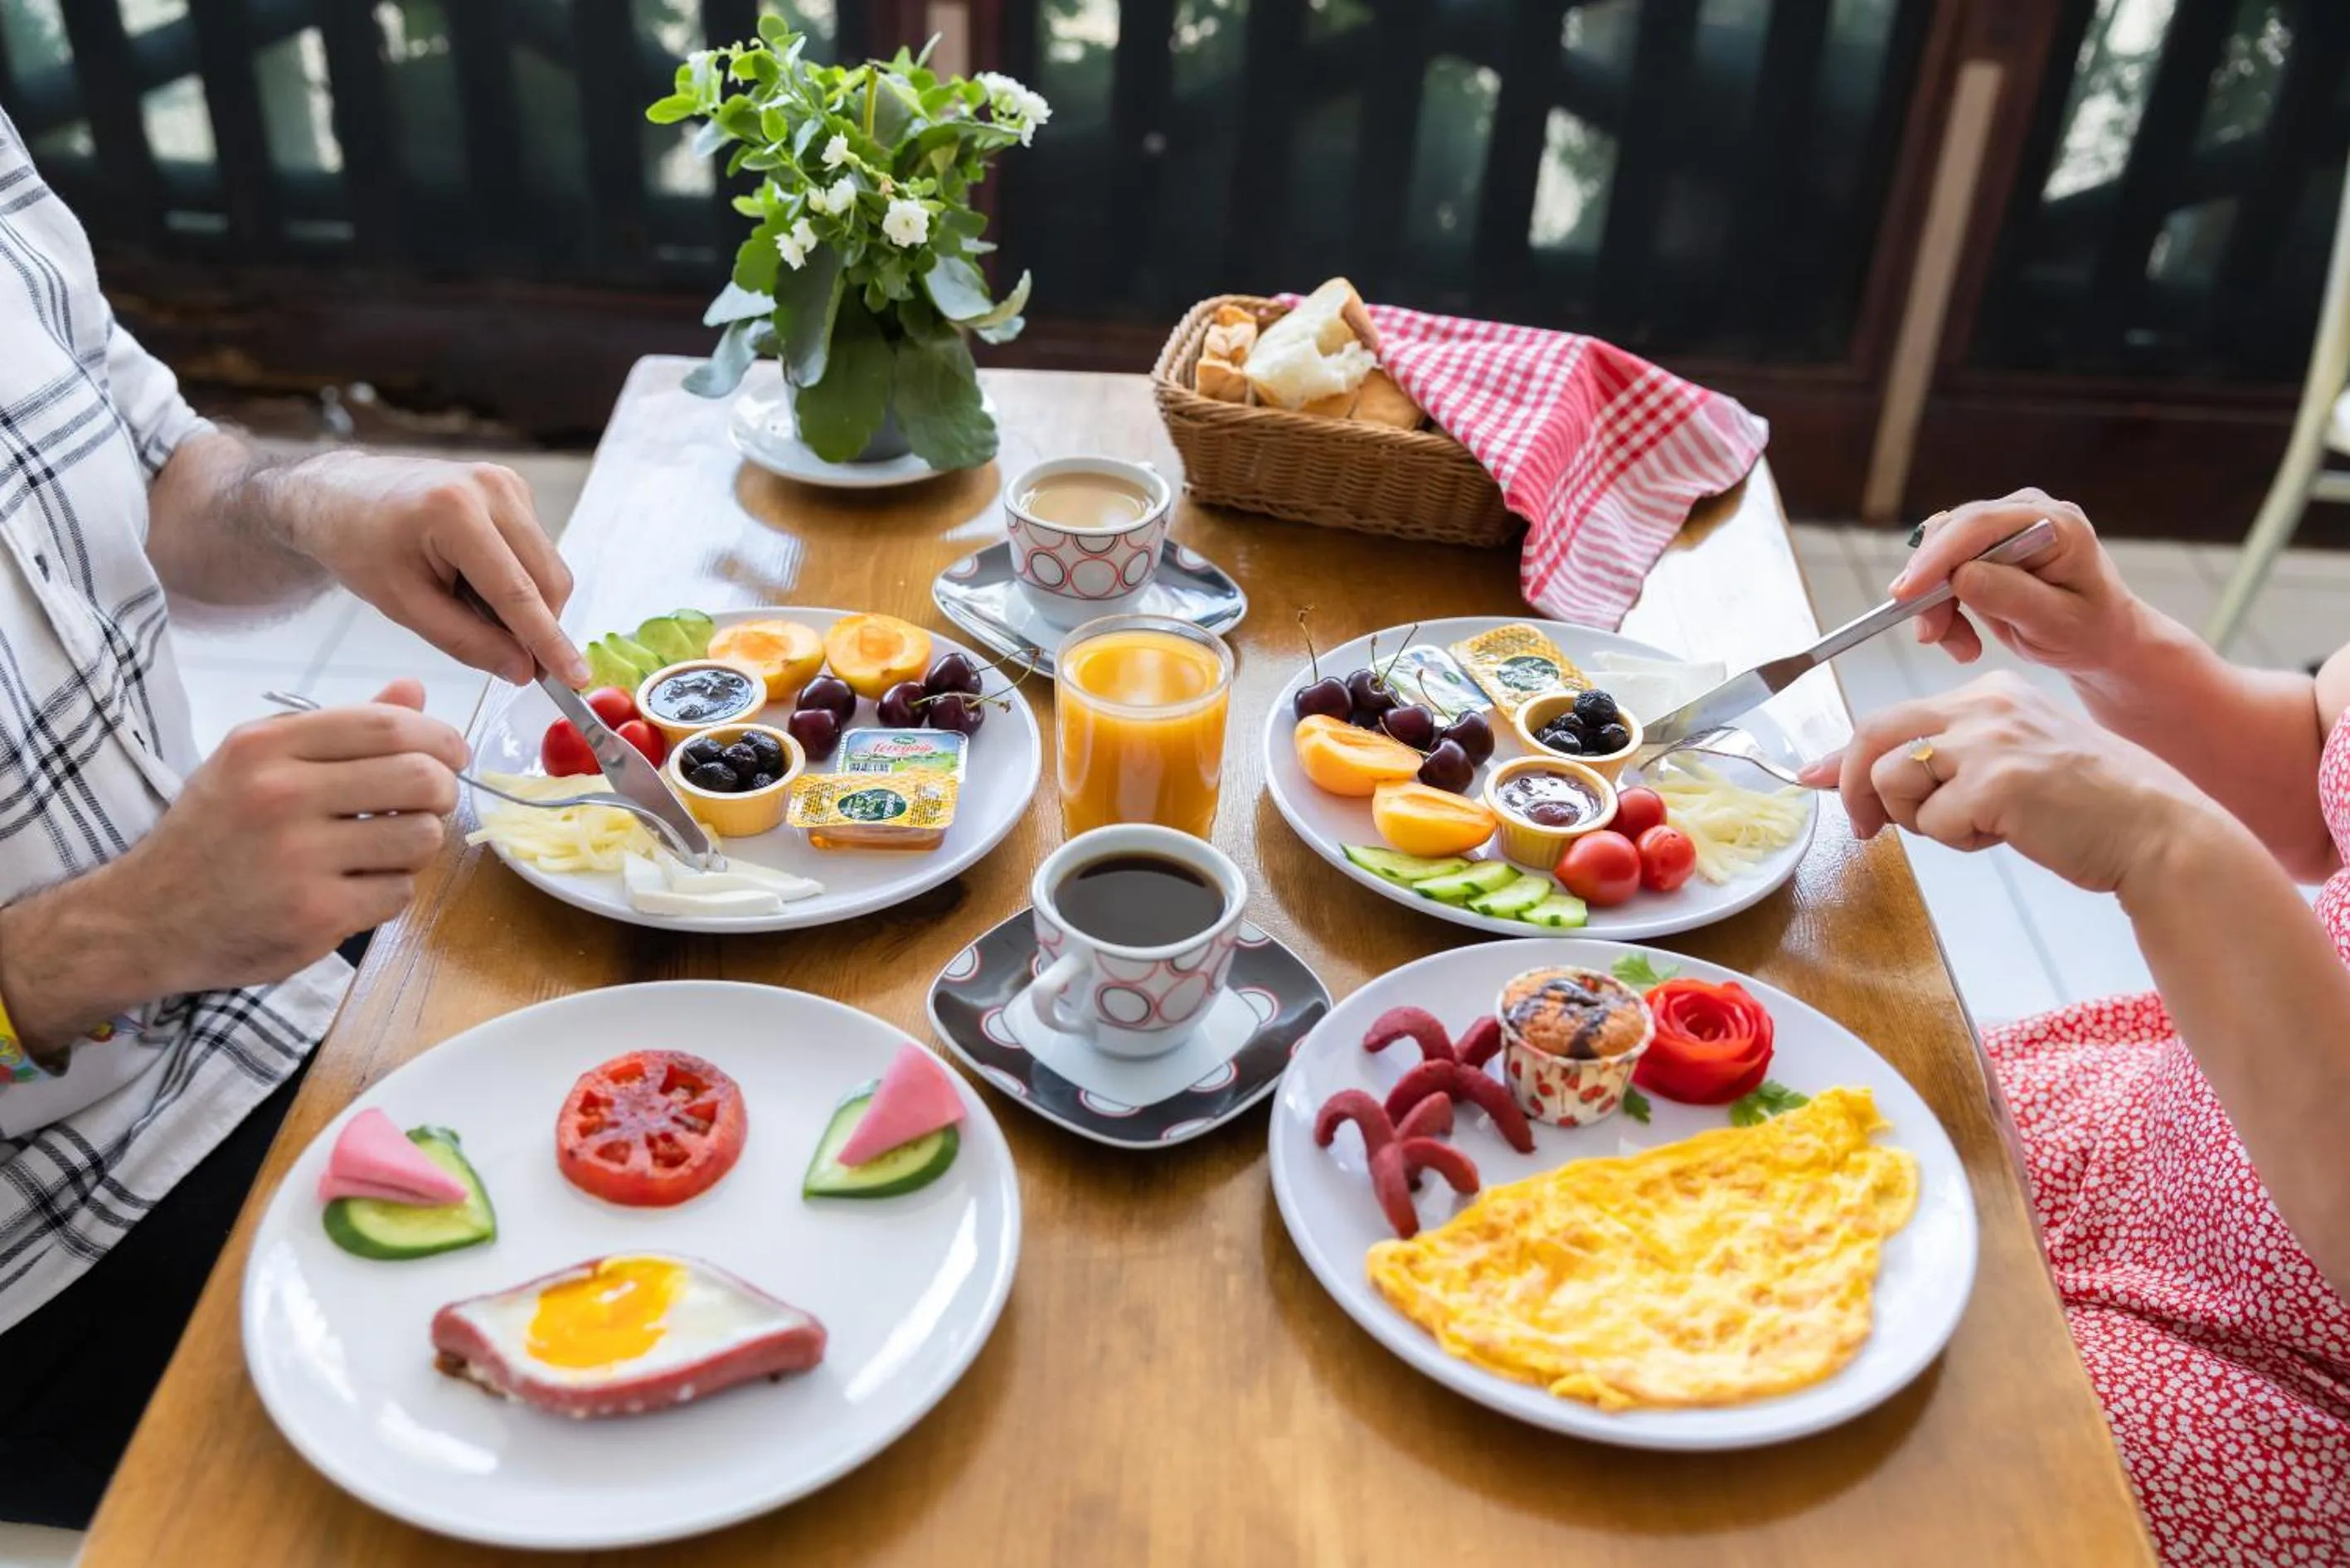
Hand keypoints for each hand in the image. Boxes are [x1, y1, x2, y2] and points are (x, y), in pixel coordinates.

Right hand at [109, 680, 466, 992]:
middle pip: (421, 778)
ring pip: (422, 838)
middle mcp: (281, 796)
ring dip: (417, 845)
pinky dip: (389, 891)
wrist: (147, 919)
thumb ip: (340, 730)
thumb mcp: (257, 763)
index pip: (388, 726)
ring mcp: (299, 859)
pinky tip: (353, 888)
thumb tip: (416, 691)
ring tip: (382, 849)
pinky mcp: (316, 915)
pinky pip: (399, 892)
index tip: (452, 754)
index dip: (441, 738)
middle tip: (429, 803)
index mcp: (266, 747)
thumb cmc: (214, 833)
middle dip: (443, 790)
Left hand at [277, 453, 587, 685]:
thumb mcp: (403, 605)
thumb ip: (466, 641)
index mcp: (455, 513)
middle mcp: (493, 489)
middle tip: (512, 661)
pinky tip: (475, 580)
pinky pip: (536, 553)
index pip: (516, 592)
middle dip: (539, 627)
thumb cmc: (361, 546)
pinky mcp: (514, 490)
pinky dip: (517, 581)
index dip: (549, 641)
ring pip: (548, 569)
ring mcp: (508, 484)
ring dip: (525, 604)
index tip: (575, 678)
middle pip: (548, 580)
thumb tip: (522, 670)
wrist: (344, 493)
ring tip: (470, 604)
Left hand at [1797, 673, 2210, 894]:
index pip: (1893, 718)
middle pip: (1875, 736)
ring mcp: (1991, 740)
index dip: (1846, 757)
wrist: (2156, 831)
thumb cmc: (2084, 808)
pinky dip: (1958, 840)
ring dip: (1920, 820)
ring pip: (1896, 780)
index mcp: (1990, 694)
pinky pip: (1933, 822)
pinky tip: (2007, 835)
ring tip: (1978, 826)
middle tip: (1865, 829)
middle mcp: (1986, 705)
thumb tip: (1845, 778)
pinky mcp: (1997, 782)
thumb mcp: (2005, 768)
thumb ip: (1939, 765)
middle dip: (1855, 787)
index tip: (1811, 778)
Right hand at [1893, 488, 2142, 673]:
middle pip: (1951, 535)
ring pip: (1939, 553)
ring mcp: (2004, 526)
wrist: (2101, 639)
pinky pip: (1942, 568)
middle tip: (1931, 636)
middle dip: (1930, 587)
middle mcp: (2026, 512)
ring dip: (1934, 603)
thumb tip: (1960, 575)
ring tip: (1959, 646)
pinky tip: (1960, 637)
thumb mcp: (2055, 623)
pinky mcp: (1986, 545)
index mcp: (2055, 523)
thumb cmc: (2089, 632)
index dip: (1937, 556)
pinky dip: (1940, 605)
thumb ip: (2010, 596)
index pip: (1980, 525)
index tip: (1906, 594)